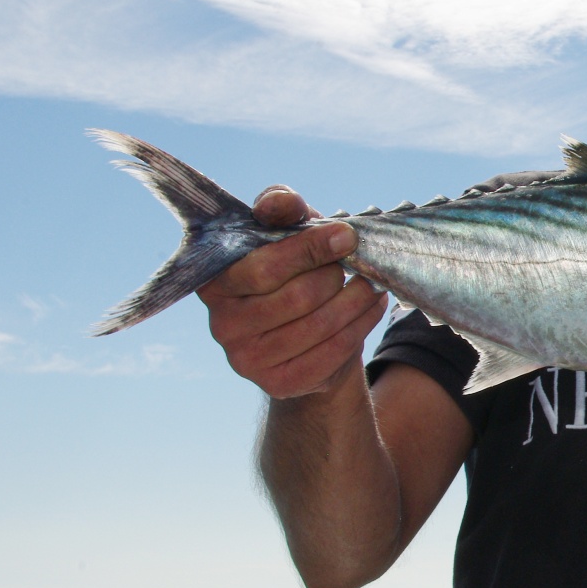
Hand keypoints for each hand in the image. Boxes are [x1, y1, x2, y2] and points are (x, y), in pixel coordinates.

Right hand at [197, 185, 387, 397]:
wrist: (305, 331)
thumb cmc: (292, 270)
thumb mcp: (285, 232)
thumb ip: (281, 209)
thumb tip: (279, 204)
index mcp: (215, 283)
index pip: (265, 266)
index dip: (310, 249)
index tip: (346, 236)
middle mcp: (222, 325)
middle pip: (297, 297)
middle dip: (336, 276)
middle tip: (356, 265)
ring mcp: (247, 360)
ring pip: (320, 325)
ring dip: (355, 300)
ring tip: (371, 284)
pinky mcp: (277, 383)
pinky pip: (332, 352)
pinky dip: (360, 326)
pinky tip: (370, 308)